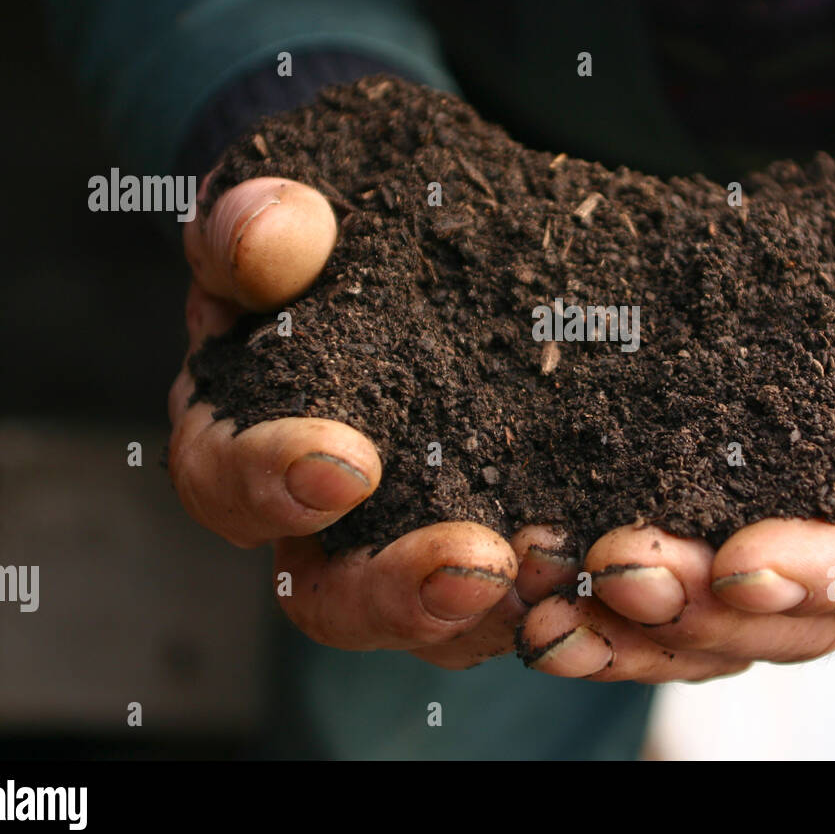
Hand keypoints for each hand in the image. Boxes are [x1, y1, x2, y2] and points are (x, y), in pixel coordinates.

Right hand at [167, 175, 577, 665]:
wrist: (421, 232)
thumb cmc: (332, 231)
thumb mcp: (290, 211)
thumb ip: (267, 225)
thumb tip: (277, 229)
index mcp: (241, 433)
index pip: (225, 482)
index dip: (271, 485)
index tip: (349, 464)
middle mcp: (319, 517)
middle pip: (331, 597)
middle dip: (400, 593)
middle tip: (478, 566)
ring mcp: (413, 535)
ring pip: (437, 622)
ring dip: (496, 608)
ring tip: (563, 568)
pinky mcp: (499, 530)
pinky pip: (521, 591)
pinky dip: (563, 583)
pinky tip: (609, 552)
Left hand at [517, 166, 834, 681]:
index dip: (825, 575)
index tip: (742, 566)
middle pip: (799, 622)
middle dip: (703, 611)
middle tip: (618, 577)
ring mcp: (806, 562)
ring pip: (725, 629)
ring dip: (636, 633)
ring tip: (551, 618)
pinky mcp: (740, 540)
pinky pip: (680, 595)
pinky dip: (610, 606)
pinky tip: (540, 594)